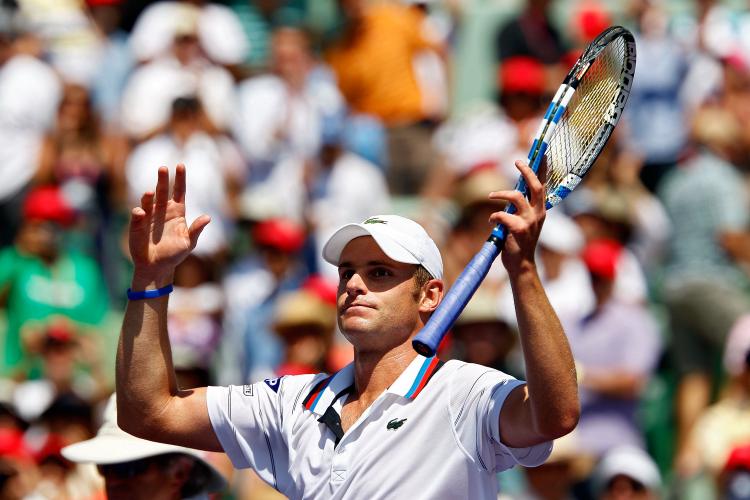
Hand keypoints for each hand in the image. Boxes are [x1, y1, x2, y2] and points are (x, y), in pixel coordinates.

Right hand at [128, 165, 209, 287]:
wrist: (157, 267)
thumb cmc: (175, 254)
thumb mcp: (189, 243)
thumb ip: (196, 229)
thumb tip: (208, 217)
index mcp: (177, 212)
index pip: (179, 191)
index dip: (180, 179)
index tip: (180, 165)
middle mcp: (163, 210)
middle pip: (163, 191)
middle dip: (163, 179)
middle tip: (163, 168)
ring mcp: (149, 215)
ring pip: (148, 199)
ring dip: (149, 194)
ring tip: (150, 191)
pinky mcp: (137, 223)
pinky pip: (137, 214)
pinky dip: (139, 211)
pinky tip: (141, 212)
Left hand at [487, 159, 545, 274]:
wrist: (521, 265)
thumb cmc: (519, 242)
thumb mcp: (524, 222)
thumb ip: (520, 208)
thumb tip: (513, 192)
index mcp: (540, 210)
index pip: (543, 185)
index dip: (542, 168)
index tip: (540, 152)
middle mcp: (538, 214)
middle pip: (535, 186)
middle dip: (527, 171)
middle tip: (517, 161)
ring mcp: (530, 222)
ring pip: (516, 197)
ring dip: (501, 194)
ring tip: (491, 195)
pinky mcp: (519, 230)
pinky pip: (503, 215)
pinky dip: (495, 216)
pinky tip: (493, 221)